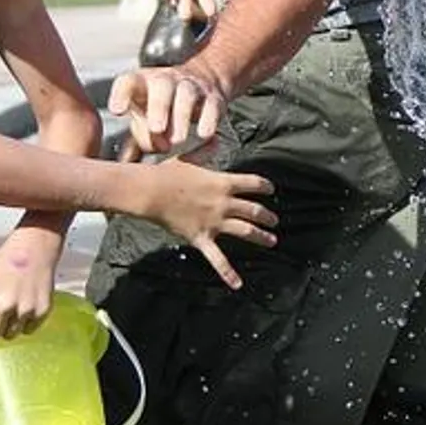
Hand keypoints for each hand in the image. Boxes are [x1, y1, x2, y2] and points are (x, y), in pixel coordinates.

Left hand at [0, 229, 61, 339]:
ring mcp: (25, 310)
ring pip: (10, 335)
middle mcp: (5, 305)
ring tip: (12, 311)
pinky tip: (25, 309)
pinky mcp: (41, 311)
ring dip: (9, 327)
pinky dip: (25, 324)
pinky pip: (28, 330)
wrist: (35, 248)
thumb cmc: (6, 261)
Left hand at [109, 61, 230, 156]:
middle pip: (161, 87)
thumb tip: (137, 157)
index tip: (117, 111)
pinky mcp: (213, 98)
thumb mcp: (145, 115)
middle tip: (156, 129)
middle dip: (159, 107)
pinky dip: (208, 120)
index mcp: (142, 83)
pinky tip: (204, 135)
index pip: (128, 82)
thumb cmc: (163, 104)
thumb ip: (139, 137)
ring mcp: (190, 87)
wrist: (202, 80)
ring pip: (187, 95)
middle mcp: (166, 81)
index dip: (121, 95)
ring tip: (177, 140)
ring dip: (182, 117)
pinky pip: (212, 106)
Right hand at [138, 155, 277, 287]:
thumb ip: (205, 151)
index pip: (252, 183)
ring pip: (245, 231)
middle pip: (253, 210)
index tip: (271, 189)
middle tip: (274, 220)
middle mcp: (223, 203)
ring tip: (271, 241)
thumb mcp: (188, 157)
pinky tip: (238, 284)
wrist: (151, 191)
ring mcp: (214, 221)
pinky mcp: (202, 238)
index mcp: (222, 182)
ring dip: (261, 236)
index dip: (264, 186)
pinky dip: (228, 272)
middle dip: (266, 215)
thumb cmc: (166, 173)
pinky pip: (218, 258)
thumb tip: (215, 140)